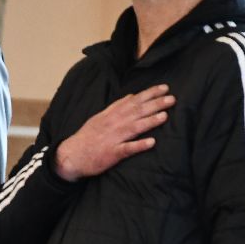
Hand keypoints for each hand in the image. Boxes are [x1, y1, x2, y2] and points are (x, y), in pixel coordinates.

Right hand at [54, 84, 174, 181]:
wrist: (72, 155)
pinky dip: (139, 145)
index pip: (134, 100)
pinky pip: (127, 149)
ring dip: (150, 121)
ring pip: (134, 127)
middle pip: (137, 111)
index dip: (150, 93)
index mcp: (112, 114)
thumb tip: (131, 96)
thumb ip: (116, 107)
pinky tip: (151, 143)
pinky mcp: (112, 153)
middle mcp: (114, 123)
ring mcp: (113, 138)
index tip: (164, 88)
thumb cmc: (88, 136)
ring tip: (165, 116)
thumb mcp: (101, 117)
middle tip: (172, 98)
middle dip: (155, 104)